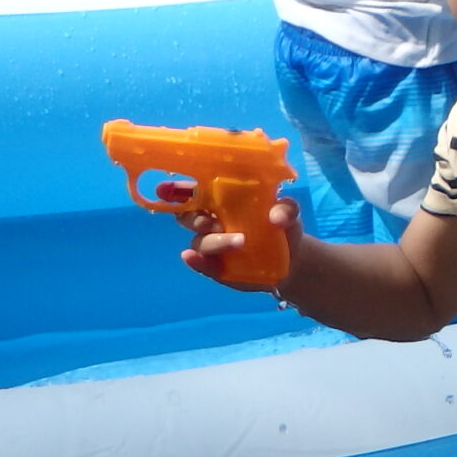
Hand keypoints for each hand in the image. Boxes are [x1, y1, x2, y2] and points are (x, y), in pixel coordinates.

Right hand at [170, 188, 302, 291]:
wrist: (291, 260)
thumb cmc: (283, 227)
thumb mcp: (290, 212)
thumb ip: (286, 208)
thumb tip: (276, 216)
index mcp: (226, 202)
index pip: (197, 193)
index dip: (179, 190)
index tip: (165, 189)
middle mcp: (213, 222)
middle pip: (189, 217)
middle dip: (193, 217)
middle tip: (212, 221)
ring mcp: (213, 246)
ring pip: (199, 242)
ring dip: (213, 241)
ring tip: (239, 242)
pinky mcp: (215, 268)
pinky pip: (200, 264)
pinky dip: (195, 262)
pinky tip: (193, 259)